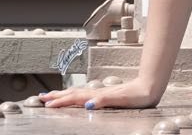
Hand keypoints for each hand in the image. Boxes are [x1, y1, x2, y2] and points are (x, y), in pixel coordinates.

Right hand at [39, 77, 160, 110]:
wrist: (151, 86)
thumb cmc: (138, 95)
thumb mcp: (122, 99)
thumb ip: (104, 100)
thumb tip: (88, 104)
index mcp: (98, 96)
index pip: (75, 98)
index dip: (61, 101)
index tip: (46, 104)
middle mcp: (98, 93)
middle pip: (73, 94)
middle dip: (57, 96)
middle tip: (41, 97)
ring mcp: (102, 93)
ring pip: (78, 94)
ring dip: (64, 95)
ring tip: (52, 95)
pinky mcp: (107, 94)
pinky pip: (86, 95)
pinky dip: (76, 96)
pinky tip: (76, 97)